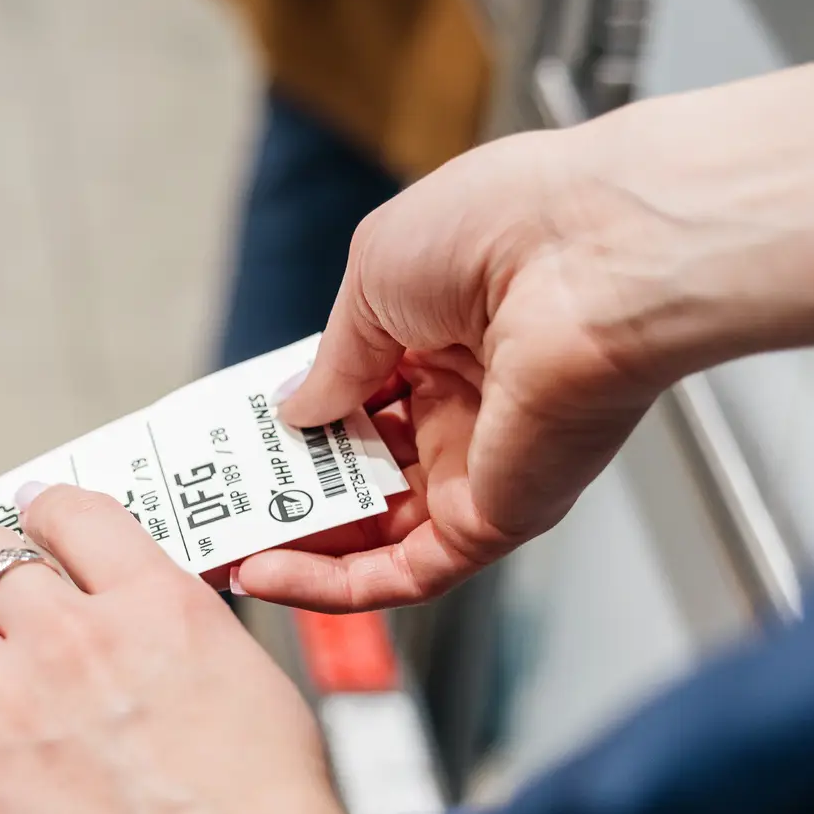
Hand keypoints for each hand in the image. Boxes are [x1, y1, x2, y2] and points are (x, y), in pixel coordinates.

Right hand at [241, 35, 813, 610]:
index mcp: (447, 330)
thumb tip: (293, 414)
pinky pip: (404, 572)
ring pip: (375, 534)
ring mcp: (483, 466)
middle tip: (212, 507)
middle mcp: (469, 404)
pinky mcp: (497, 517)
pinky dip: (333, 587)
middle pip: (362, 472)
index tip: (231, 444)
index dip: (294, 422)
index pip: (357, 394)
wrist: (601, 256)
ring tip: (218, 546)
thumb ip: (331, 357)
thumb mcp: (377, 271)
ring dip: (296, 546)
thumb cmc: (508, 226)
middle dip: (285, 492)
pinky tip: (267, 577)